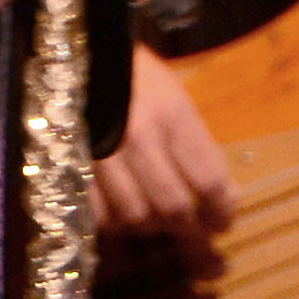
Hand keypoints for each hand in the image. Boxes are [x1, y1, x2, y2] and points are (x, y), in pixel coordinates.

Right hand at [92, 42, 235, 263]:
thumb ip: (200, 147)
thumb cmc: (137, 74)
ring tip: (158, 223)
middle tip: (199, 247)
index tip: (223, 223)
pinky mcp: (72, 163)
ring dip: (151, 229)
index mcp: (173, 115)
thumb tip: (226, 198)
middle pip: (174, 207)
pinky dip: (114, 224)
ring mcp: (103, 152)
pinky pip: (97, 214)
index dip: (222, 213)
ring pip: (135, 217)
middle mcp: (140, 137)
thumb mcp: (177, 98)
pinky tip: (121, 216)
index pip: (209, 182)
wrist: (81, 51)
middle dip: (191, 234)